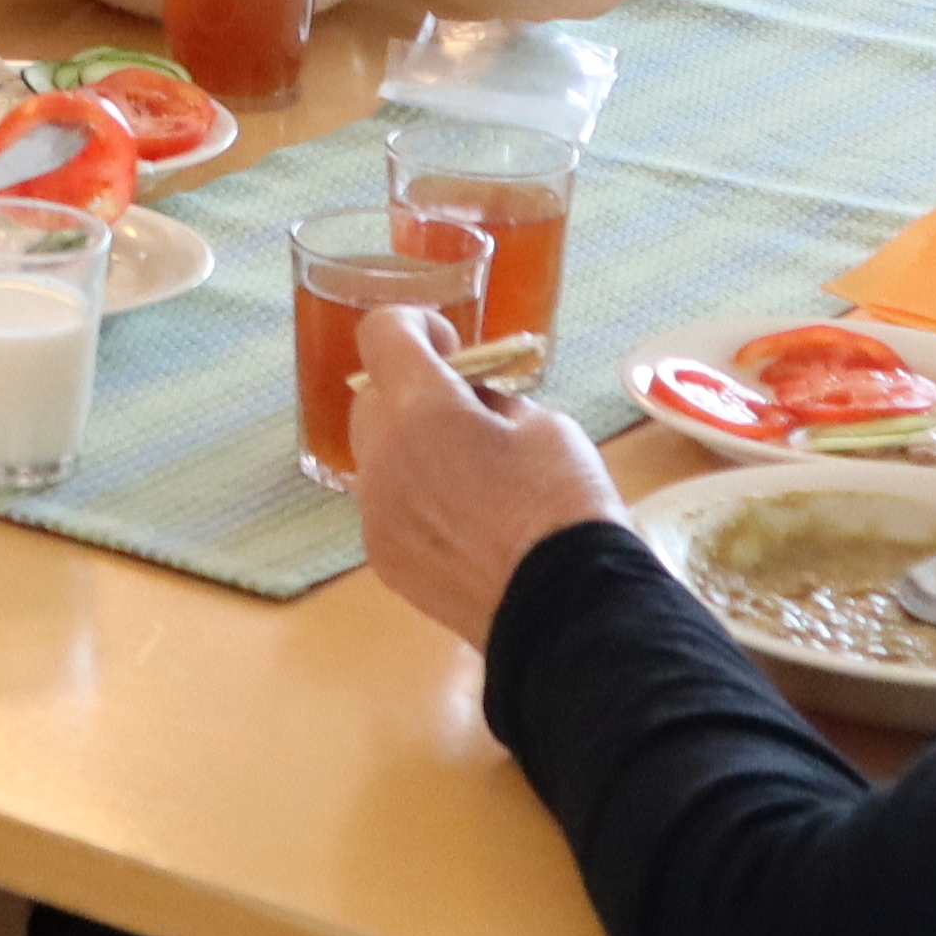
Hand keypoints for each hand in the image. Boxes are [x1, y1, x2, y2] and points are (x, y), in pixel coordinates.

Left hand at [350, 306, 630, 646]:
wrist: (564, 609)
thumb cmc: (564, 505)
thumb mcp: (543, 425)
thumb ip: (492, 404)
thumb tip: (473, 408)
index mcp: (423, 410)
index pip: (382, 335)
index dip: (415, 326)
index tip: (451, 347)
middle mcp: (383, 458)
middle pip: (371, 398)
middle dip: (409, 393)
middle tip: (465, 413)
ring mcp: (377, 514)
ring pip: (375, 456)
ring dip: (409, 447)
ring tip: (466, 474)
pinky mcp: (384, 560)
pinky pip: (385, 505)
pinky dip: (412, 495)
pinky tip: (462, 521)